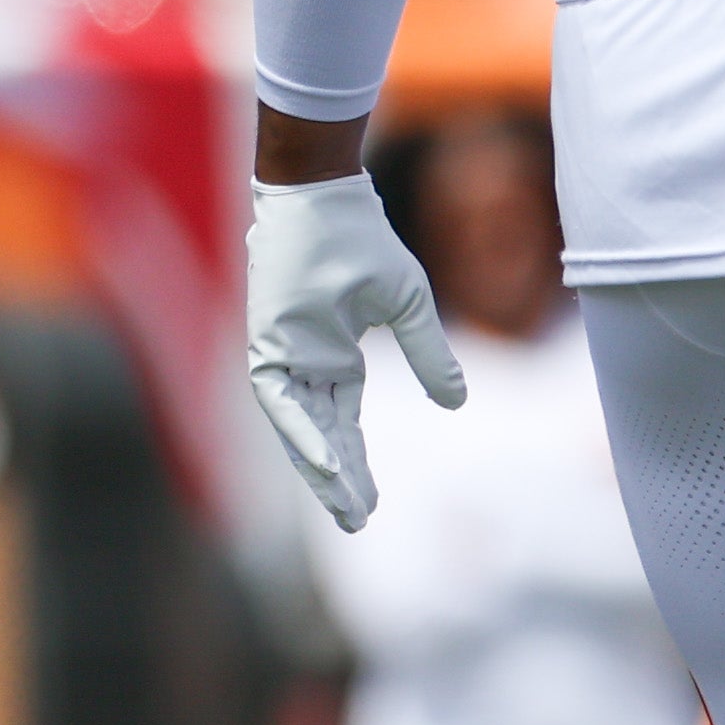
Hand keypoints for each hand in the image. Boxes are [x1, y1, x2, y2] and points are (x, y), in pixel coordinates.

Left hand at [248, 169, 463, 531]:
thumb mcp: (409, 306)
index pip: (344, 425)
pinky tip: (322, 461)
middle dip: (339, 482)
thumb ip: (429, 356)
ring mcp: (283, 357)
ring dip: (321, 467)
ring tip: (346, 506)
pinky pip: (281, 400)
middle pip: (322, 437)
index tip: (370, 506)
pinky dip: (300, 431)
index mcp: (334, 359)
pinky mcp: (268, 345)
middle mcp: (305, 365)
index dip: (357, 466)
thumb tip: (457, 403)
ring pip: (300, 428)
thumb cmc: (364, 243)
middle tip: (358, 524)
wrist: (326, 201)